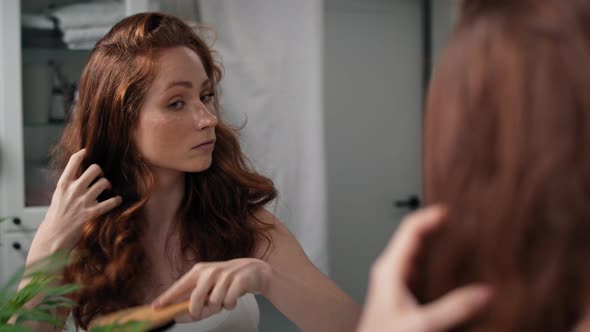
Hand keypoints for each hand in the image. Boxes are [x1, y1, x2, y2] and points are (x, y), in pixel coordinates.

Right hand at [38, 149, 121, 252]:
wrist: (53, 236)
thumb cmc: (56, 216)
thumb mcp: (58, 196)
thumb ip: (69, 186)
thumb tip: (81, 176)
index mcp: (63, 185)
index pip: (73, 162)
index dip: (82, 154)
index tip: (87, 152)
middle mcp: (73, 190)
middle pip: (94, 169)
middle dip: (100, 172)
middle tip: (100, 177)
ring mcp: (82, 201)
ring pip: (103, 183)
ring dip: (107, 185)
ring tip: (106, 190)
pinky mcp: (90, 213)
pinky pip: (109, 202)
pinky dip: (116, 200)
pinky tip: (117, 200)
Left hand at [152, 258, 271, 319]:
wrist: (253, 271)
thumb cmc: (226, 281)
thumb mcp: (208, 285)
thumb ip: (193, 298)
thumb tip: (177, 314)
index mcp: (199, 271)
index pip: (179, 286)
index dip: (167, 297)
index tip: (155, 307)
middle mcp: (210, 271)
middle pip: (196, 299)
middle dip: (197, 311)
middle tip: (200, 314)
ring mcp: (225, 275)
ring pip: (214, 303)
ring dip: (219, 307)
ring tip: (223, 300)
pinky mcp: (238, 280)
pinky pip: (229, 302)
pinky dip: (230, 305)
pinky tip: (233, 298)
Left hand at [356, 206, 491, 331]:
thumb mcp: (423, 324)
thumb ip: (454, 308)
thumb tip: (484, 292)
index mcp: (390, 269)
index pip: (410, 230)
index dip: (430, 216)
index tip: (449, 209)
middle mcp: (390, 271)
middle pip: (414, 236)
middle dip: (436, 225)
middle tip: (459, 218)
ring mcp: (395, 281)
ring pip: (417, 251)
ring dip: (436, 242)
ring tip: (457, 235)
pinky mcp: (402, 293)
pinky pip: (420, 268)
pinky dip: (435, 260)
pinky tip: (450, 266)